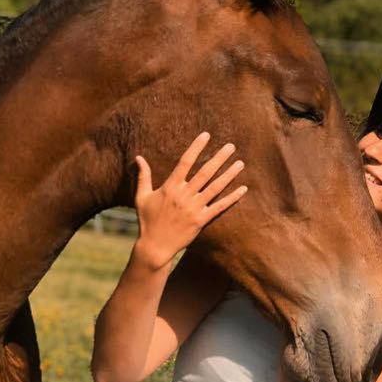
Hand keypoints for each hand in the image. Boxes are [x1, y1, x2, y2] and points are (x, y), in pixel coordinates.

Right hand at [133, 132, 246, 270]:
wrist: (155, 246)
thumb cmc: (147, 221)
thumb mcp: (141, 197)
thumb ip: (143, 176)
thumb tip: (138, 157)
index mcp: (170, 187)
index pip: (185, 162)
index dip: (196, 147)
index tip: (206, 135)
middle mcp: (183, 195)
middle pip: (205, 172)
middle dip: (219, 157)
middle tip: (231, 146)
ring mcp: (193, 208)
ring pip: (215, 187)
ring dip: (229, 174)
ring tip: (240, 163)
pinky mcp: (201, 221)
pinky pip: (219, 207)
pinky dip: (232, 198)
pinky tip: (243, 189)